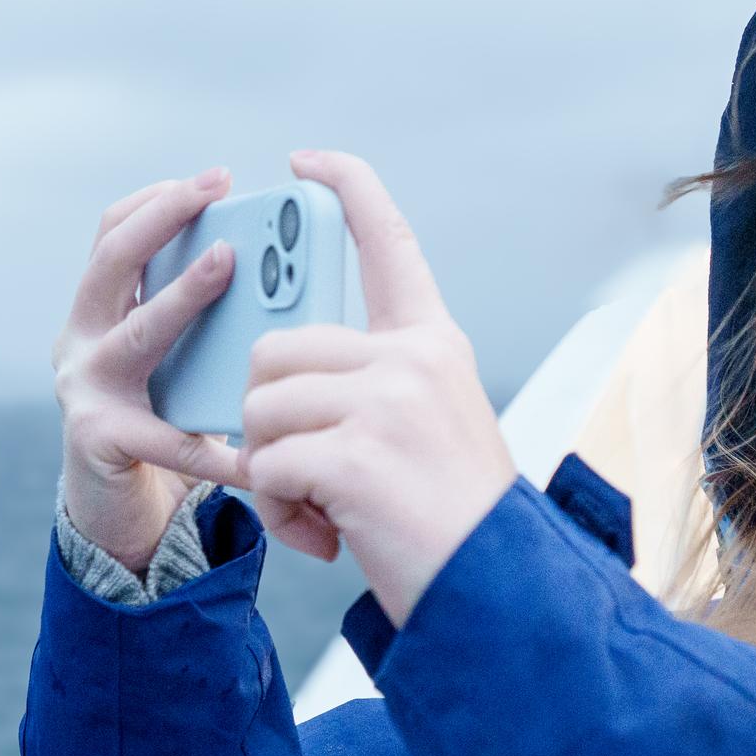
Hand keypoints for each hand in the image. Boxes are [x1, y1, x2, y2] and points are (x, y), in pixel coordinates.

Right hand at [54, 167, 251, 571]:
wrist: (118, 508)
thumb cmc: (163, 417)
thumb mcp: (176, 355)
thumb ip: (204, 317)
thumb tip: (282, 278)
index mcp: (100, 307)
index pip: (115, 232)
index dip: (159, 200)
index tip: (215, 178)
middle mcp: (81, 337)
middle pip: (114, 260)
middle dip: (165, 217)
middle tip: (218, 193)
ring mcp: (84, 386)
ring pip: (138, 331)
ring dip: (183, 295)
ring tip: (227, 267)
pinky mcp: (99, 439)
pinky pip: (169, 438)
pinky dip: (219, 447)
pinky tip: (260, 449)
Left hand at [238, 150, 519, 623]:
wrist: (494, 593)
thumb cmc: (450, 523)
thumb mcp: (425, 429)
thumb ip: (369, 387)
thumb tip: (272, 380)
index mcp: (432, 345)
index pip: (388, 242)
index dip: (346, 189)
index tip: (306, 162)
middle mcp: (414, 360)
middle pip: (275, 350)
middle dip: (267, 418)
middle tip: (304, 473)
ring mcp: (387, 404)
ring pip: (260, 409)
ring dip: (270, 472)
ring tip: (318, 513)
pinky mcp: (357, 455)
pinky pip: (266, 465)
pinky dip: (278, 512)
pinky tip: (323, 537)